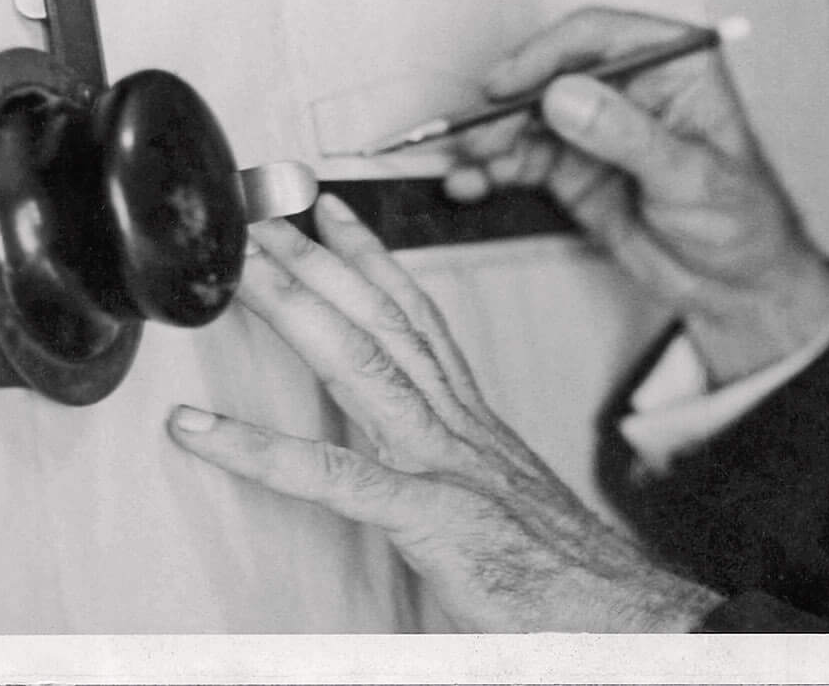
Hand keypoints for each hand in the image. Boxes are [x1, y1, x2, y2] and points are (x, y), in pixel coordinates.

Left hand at [166, 198, 718, 631]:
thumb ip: (466, 485)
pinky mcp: (429, 518)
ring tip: (238, 272)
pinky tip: (200, 431)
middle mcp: (459, 428)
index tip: (332, 214)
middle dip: (317, 258)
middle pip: (380, 321)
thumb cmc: (570, 581)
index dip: (372, 259)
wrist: (629, 617)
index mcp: (475, 425)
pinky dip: (258, 450)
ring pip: (361, 362)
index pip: (420, 319)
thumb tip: (430, 485)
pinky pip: (330, 476)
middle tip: (261, 211)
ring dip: (293, 307)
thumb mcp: (508, 512)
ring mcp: (444, 465)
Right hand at [448, 7, 828, 382]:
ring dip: (491, 139)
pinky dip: (493, 169)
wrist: (736, 285)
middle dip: (507, 105)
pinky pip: (522, 157)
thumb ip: (627, 136)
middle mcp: (630, 84)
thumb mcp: (691, 177)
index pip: (600, 36)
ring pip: (528, 116)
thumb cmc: (740, 219)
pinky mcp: (574, 164)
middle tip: (476, 137)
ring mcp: (597, 124)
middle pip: (552, 73)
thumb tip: (565, 96)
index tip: (507, 86)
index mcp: (673, 63)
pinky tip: (472, 184)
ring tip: (466, 167)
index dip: (546, 54)